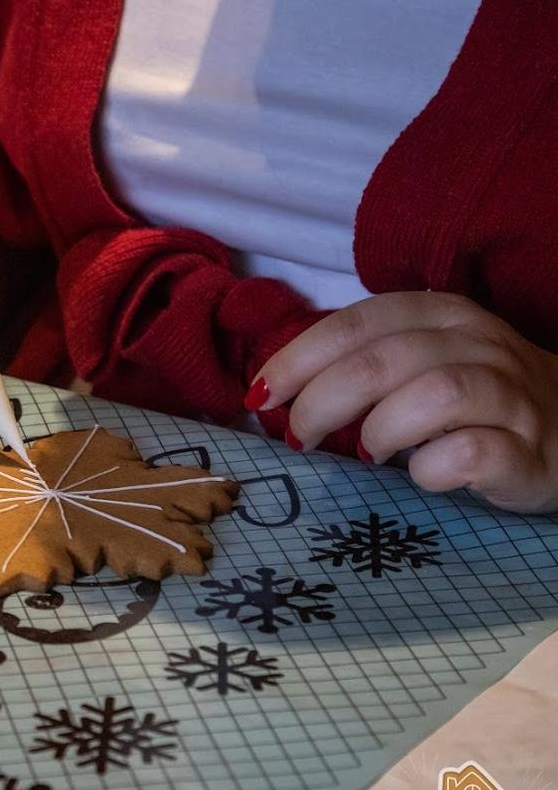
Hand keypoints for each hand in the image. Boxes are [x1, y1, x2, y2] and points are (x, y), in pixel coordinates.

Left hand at [250, 292, 557, 512]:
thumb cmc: (472, 403)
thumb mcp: (418, 364)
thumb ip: (358, 366)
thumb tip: (271, 394)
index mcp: (441, 314)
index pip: (357, 323)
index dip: (298, 358)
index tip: (260, 396)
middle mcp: (480, 343)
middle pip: (384, 360)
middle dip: (322, 401)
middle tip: (300, 437)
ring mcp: (511, 394)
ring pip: (434, 394)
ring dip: (379, 429)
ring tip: (367, 454)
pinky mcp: (529, 450)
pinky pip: (471, 453)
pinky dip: (430, 468)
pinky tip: (420, 475)